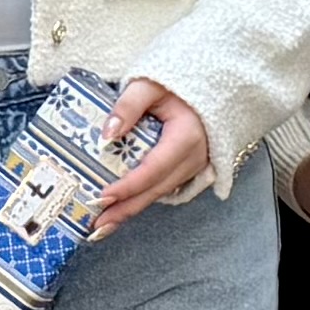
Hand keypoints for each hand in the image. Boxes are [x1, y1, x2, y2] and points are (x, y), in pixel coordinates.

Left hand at [85, 80, 210, 238]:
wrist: (213, 85)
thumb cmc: (179, 82)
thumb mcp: (151, 84)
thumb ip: (128, 105)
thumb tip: (106, 135)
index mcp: (186, 137)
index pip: (152, 169)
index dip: (127, 186)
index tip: (102, 197)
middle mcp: (193, 158)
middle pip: (155, 190)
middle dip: (124, 209)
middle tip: (96, 226)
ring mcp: (193, 166)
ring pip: (159, 193)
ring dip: (130, 209)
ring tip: (102, 225)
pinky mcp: (188, 168)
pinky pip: (163, 187)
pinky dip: (141, 199)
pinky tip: (121, 208)